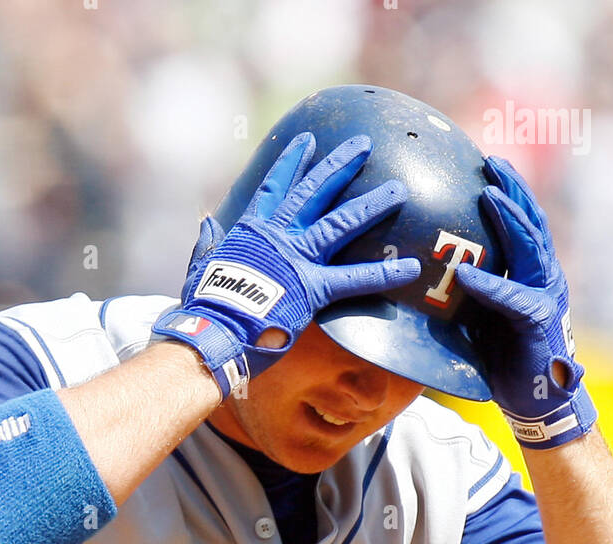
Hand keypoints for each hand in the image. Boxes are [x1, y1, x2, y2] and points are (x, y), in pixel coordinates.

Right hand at [154, 132, 420, 398]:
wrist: (211, 332)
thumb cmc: (203, 307)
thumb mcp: (201, 266)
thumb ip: (208, 241)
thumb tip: (207, 221)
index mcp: (252, 230)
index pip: (275, 187)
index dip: (292, 162)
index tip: (308, 141)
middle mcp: (279, 236)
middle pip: (315, 192)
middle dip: (341, 166)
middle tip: (364, 145)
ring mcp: (297, 258)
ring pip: (341, 222)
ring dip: (372, 204)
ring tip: (399, 189)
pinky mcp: (312, 287)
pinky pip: (354, 278)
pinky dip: (384, 274)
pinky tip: (411, 268)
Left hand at [455, 156, 596, 449]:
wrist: (536, 401)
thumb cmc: (506, 361)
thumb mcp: (481, 317)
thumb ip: (467, 291)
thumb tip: (426, 274)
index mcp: (531, 273)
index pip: (521, 223)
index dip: (508, 192)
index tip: (487, 166)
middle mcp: (543, 277)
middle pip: (531, 221)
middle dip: (512, 188)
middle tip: (491, 160)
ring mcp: (546, 295)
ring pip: (529, 246)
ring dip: (509, 217)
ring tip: (488, 193)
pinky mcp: (538, 321)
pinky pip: (511, 296)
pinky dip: (489, 284)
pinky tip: (466, 273)